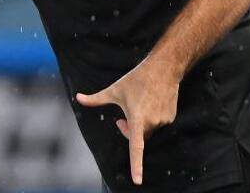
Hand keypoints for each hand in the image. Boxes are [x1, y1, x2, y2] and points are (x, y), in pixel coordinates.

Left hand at [76, 57, 180, 185]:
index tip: (137, 181)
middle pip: (138, 137)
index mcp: (137, 118)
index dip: (136, 165)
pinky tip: (151, 102)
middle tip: (121, 118)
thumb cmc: (136, 79)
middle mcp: (152, 122)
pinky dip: (152, 118)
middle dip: (129, 131)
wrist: (163, 68)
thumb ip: (96, 99)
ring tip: (141, 103)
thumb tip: (77, 98)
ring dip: (141, 124)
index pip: (136, 147)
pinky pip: (158, 124)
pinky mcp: (171, 118)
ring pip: (148, 130)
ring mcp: (164, 121)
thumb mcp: (114, 89)